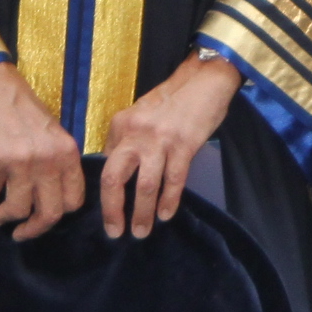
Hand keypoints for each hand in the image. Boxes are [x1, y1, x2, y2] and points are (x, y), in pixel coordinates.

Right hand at [0, 60, 85, 241]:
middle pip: (50, 213)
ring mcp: (21, 162)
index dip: (60, 214)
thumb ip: (58, 163)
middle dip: (34, 229)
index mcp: (68, 154)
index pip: (74, 200)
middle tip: (21, 232)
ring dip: (6, 219)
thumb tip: (53, 197)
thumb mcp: (54, 135)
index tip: (47, 217)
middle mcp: (49, 160)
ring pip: (19, 210)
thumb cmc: (25, 110)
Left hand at [103, 53, 243, 238]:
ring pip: (145, 186)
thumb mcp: (141, 113)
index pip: (105, 164)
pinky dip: (169, 200)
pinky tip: (166, 214)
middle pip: (114, 178)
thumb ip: (128, 138)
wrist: (205, 78)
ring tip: (141, 232)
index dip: (106, 191)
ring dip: (142, 213)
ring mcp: (160, 140)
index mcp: (121, 125)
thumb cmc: (174, 98)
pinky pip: (174, 180)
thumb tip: (121, 169)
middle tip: (113, 232)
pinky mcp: (184, 145)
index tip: (109, 210)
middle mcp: (135, 133)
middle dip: (112, 210)